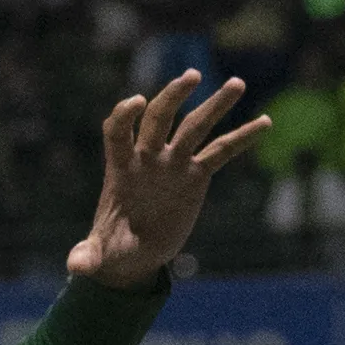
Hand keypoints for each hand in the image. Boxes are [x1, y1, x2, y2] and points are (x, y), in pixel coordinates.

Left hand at [65, 69, 268, 290]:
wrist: (132, 254)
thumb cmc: (110, 250)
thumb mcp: (96, 256)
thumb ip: (85, 257)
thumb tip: (78, 268)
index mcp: (120, 170)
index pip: (118, 132)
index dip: (124, 116)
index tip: (137, 102)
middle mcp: (147, 158)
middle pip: (159, 118)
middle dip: (173, 96)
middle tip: (192, 76)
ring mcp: (173, 164)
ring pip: (194, 127)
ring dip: (215, 104)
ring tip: (237, 83)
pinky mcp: (195, 176)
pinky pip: (221, 152)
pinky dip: (242, 137)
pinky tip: (265, 122)